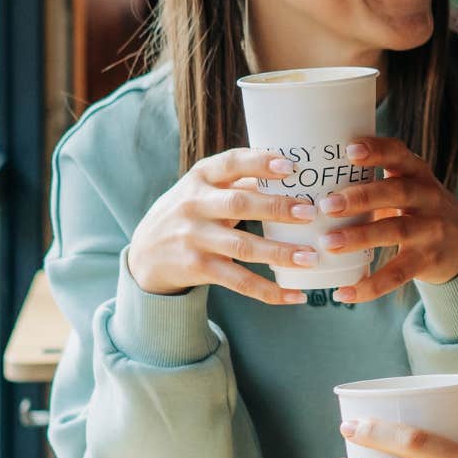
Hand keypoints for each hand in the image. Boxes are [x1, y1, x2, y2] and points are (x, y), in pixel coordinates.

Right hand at [126, 148, 319, 304]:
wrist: (145, 253)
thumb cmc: (189, 212)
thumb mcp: (203, 188)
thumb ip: (240, 180)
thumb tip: (292, 171)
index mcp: (200, 177)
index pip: (231, 163)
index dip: (260, 163)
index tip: (291, 166)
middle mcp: (195, 205)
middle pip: (240, 204)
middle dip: (277, 208)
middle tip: (311, 213)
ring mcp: (195, 238)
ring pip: (243, 247)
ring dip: (279, 253)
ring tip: (310, 257)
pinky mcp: (198, 268)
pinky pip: (238, 281)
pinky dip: (268, 291)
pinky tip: (294, 294)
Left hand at [314, 136, 457, 303]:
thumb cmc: (418, 210)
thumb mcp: (408, 187)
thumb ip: (374, 180)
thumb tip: (312, 176)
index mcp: (417, 174)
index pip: (399, 155)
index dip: (377, 151)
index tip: (349, 150)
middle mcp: (428, 198)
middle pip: (396, 192)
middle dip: (361, 197)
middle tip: (326, 205)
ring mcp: (431, 230)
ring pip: (396, 230)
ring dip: (360, 236)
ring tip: (327, 244)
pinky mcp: (428, 260)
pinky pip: (398, 273)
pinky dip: (371, 285)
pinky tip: (344, 292)